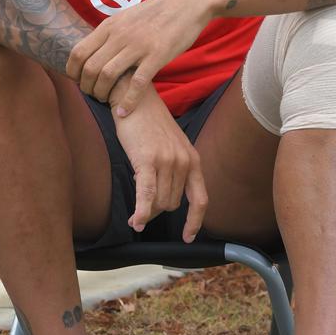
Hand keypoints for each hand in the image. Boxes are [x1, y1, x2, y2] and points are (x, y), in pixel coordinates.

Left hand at [66, 0, 215, 114]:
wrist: (187, 2)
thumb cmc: (157, 12)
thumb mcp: (127, 17)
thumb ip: (111, 33)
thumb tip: (95, 48)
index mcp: (110, 26)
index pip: (79, 52)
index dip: (73, 72)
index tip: (78, 82)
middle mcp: (120, 36)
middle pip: (90, 68)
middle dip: (87, 87)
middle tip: (92, 95)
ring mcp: (138, 46)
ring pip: (108, 76)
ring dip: (102, 94)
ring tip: (106, 101)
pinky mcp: (157, 56)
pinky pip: (137, 83)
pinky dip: (128, 101)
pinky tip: (125, 111)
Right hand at [110, 81, 207, 242]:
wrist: (134, 97)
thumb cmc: (148, 122)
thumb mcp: (170, 145)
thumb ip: (173, 170)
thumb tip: (160, 201)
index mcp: (192, 158)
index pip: (201, 199)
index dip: (195, 222)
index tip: (187, 237)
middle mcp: (184, 161)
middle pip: (172, 204)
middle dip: (156, 209)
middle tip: (141, 207)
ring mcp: (167, 161)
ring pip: (159, 202)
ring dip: (146, 210)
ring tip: (135, 207)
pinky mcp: (147, 160)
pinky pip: (146, 195)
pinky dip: (142, 211)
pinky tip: (136, 220)